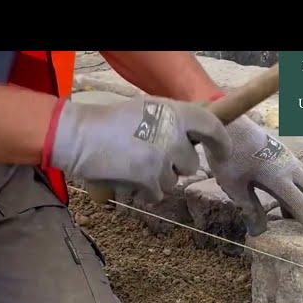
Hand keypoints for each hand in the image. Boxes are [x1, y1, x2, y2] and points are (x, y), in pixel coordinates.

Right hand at [46, 96, 230, 202]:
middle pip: (191, 163)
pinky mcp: (149, 179)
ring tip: (134, 163)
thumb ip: (175, 121)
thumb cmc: (112, 122)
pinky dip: (145, 190)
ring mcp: (162, 157)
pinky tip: (129, 176)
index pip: (212, 127)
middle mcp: (173, 134)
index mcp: (175, 112)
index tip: (222, 153)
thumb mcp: (148, 109)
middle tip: (151, 154)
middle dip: (175, 164)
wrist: (80, 136)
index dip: (221, 143)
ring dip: (158, 178)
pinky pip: (158, 193)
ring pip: (174, 181)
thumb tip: (199, 136)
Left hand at [204, 116, 302, 236]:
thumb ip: (249, 209)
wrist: (226, 122)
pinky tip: (301, 197)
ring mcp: (287, 158)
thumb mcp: (234, 186)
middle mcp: (289, 166)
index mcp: (278, 177)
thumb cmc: (228, 154)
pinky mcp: (282, 153)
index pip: (301, 205)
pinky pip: (300, 174)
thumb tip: (258, 233)